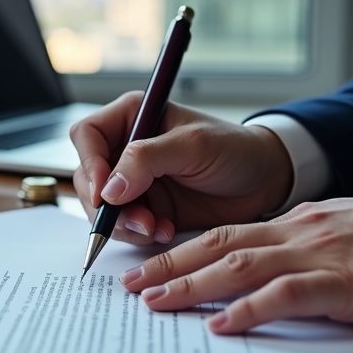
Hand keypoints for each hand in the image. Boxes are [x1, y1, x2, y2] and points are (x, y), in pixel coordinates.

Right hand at [70, 97, 293, 242]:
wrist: (265, 182)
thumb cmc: (234, 149)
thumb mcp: (192, 146)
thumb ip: (147, 159)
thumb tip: (108, 189)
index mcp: (132, 117)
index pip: (87, 136)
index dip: (89, 164)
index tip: (104, 193)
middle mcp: (125, 148)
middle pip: (88, 177)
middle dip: (106, 205)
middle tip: (136, 220)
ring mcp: (133, 181)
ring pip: (101, 207)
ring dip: (123, 224)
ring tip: (155, 228)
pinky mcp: (145, 208)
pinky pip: (123, 227)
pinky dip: (138, 235)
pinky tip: (163, 232)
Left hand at [120, 195, 352, 332]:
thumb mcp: (332, 237)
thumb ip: (293, 250)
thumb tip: (254, 273)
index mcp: (290, 224)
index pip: (222, 233)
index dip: (179, 249)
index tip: (146, 266)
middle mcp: (294, 233)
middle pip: (216, 245)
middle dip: (169, 265)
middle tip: (129, 285)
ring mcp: (316, 254)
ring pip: (239, 265)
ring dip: (192, 284)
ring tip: (155, 302)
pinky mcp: (341, 281)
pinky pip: (287, 294)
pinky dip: (250, 309)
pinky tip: (221, 324)